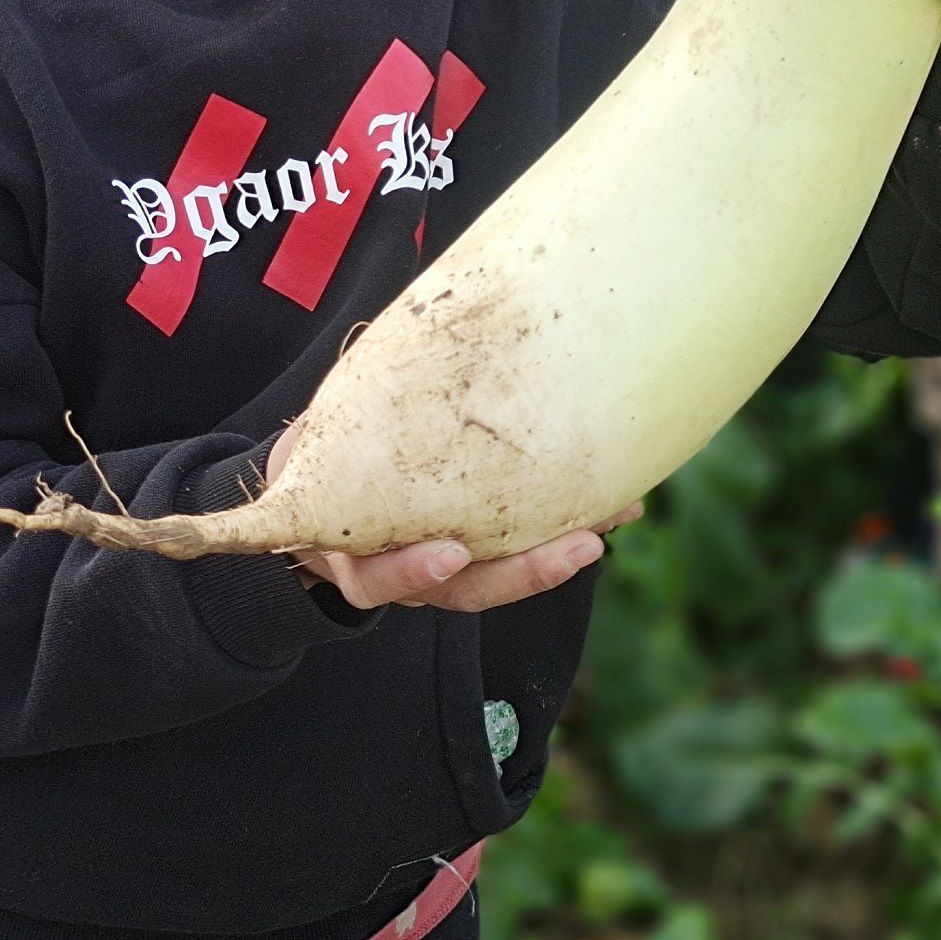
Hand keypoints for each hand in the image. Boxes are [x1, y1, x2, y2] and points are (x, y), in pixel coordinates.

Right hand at [266, 419, 641, 611]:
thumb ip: (338, 429)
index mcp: (356, 555)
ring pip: (506, 572)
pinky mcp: (481, 548)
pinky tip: (621, 498)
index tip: (451, 553)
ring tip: (617, 515)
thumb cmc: (323, 456)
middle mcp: (409, 573)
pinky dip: (569, 522)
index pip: (384, 579)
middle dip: (525, 572)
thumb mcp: (319, 446)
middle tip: (581, 546)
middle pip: (467, 589)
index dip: (414, 571)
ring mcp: (449, 567)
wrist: (320, 488)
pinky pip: (526, 545)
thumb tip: (381, 350)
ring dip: (563, 547)